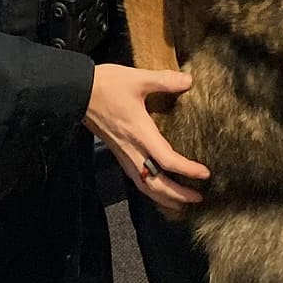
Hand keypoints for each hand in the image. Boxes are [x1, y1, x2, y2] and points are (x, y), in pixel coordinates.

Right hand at [84, 64, 208, 213]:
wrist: (77, 92)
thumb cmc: (106, 85)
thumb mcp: (137, 79)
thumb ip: (164, 81)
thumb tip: (188, 80)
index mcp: (140, 133)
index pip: (166, 160)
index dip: (187, 170)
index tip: (205, 174)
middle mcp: (131, 149)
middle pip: (156, 183)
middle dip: (177, 195)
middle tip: (198, 198)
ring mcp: (123, 154)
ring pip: (144, 186)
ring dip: (163, 197)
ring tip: (181, 204)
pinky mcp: (118, 153)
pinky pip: (136, 179)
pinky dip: (150, 190)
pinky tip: (158, 191)